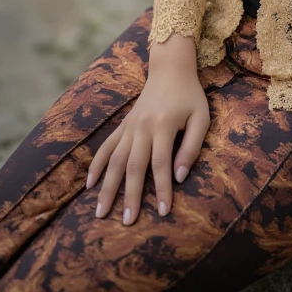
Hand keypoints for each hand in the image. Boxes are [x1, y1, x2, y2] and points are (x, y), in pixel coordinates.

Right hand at [86, 40, 209, 224]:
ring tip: (100, 212)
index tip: (163, 213)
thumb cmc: (189, 96)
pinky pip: (106, 147)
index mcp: (163, 125)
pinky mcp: (123, 126)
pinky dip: (96, 165)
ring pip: (114, 160)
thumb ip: (191, 146)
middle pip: (134, 166)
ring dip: (107, 187)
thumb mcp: (201, 117)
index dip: (163, 189)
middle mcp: (142, 127)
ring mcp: (129, 126)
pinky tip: (90, 184)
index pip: (161, 164)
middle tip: (127, 222)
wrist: (170, 69)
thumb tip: (180, 177)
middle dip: (130, 196)